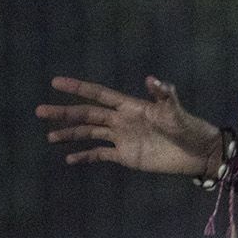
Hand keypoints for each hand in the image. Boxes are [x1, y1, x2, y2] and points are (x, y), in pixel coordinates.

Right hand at [39, 74, 222, 175]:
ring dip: (69, 134)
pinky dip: (84, 156)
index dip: (77, 88)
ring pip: (89, 133)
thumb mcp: (175, 111)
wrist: (198, 152)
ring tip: (49, 137)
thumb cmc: (189, 127)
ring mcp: (122, 138)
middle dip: (63, 112)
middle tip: (39, 110)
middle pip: (86, 114)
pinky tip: (69, 158)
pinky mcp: (126, 156)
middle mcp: (122, 120)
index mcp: (130, 106)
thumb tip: (151, 79)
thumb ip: (163, 95)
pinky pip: (100, 154)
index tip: (56, 82)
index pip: (98, 95)